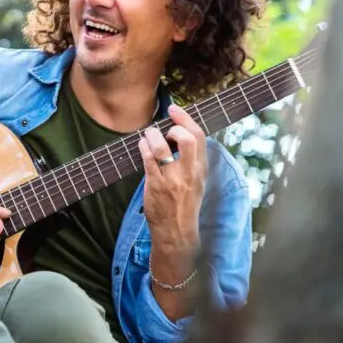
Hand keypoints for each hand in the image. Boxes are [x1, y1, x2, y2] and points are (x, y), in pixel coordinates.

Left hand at [138, 104, 207, 247]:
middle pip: (189, 139)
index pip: (199, 138)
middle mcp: (189, 173)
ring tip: (148, 135)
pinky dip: (144, 147)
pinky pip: (148, 160)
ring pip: (163, 148)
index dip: (186, 119)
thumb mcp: (196, 182)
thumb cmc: (184, 205)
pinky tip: (142, 145)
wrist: (177, 232)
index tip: (175, 110)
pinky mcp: (156, 185)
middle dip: (175, 125)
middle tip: (164, 126)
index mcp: (200, 170)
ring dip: (152, 135)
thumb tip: (181, 136)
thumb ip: (191, 161)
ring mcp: (172, 179)